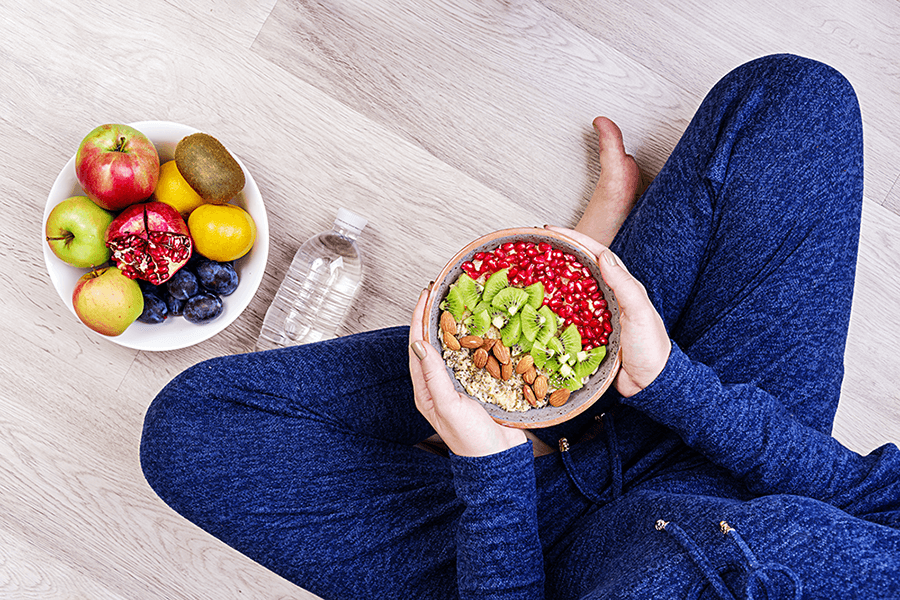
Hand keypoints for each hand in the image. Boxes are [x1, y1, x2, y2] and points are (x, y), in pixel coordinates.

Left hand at [409, 289, 526, 456]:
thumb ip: (434, 375)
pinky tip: (487, 329)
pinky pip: (477, 358)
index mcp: (426, 390)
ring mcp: (462, 385)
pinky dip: (479, 341)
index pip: (418, 345)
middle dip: (437, 316)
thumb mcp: (448, 405)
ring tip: (464, 303)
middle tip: (444, 292)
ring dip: (458, 326)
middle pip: (435, 343)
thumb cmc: (470, 439)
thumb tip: (419, 343)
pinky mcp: (482, 387)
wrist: (499, 462)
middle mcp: (441, 385)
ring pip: (456, 348)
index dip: (420, 318)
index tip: (426, 294)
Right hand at [546, 227, 670, 396]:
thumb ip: (623, 284)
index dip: (574, 239)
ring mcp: (596, 314)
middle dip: (558, 254)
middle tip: (535, 245)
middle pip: (580, 267)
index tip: (551, 230)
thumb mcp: (639, 312)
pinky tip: (537, 306)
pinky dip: (552, 307)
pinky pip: (566, 315)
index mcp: (622, 285)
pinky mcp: (588, 332)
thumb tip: (603, 255)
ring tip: (530, 270)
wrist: (651, 383)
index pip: (595, 253)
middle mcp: (608, 296)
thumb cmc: (650, 347)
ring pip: (570, 290)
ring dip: (552, 279)